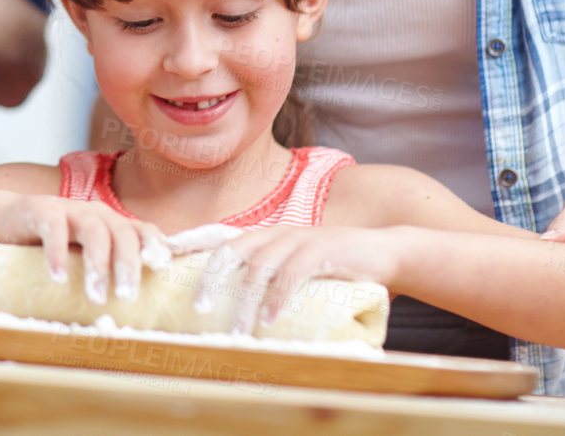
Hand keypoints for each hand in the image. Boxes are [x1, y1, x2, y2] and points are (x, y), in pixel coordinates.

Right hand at [0, 193, 172, 304]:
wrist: (9, 220)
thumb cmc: (56, 244)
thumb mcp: (86, 255)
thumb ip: (110, 269)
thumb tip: (139, 310)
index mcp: (113, 223)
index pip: (142, 230)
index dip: (154, 245)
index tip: (162, 269)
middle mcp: (96, 213)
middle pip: (122, 234)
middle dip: (128, 265)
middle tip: (127, 297)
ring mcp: (69, 209)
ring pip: (94, 231)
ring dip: (97, 265)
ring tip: (95, 296)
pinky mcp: (41, 210)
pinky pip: (54, 229)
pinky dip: (57, 253)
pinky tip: (58, 278)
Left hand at [216, 225, 405, 334]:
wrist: (385, 252)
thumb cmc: (338, 266)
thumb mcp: (299, 266)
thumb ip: (275, 276)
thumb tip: (243, 308)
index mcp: (268, 236)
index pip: (225, 242)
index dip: (200, 256)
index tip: (180, 276)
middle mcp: (278, 233)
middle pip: (232, 252)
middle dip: (212, 280)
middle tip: (200, 310)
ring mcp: (299, 240)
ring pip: (259, 268)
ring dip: (245, 301)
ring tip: (238, 330)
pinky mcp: (321, 251)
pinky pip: (292, 275)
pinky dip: (278, 299)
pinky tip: (271, 321)